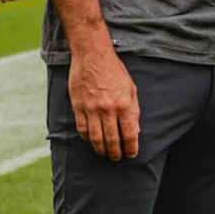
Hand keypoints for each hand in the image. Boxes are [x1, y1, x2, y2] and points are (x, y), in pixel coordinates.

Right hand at [70, 46, 139, 160]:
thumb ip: (134, 111)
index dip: (131, 149)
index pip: (130, 135)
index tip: (131, 154)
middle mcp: (108, 109)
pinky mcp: (78, 106)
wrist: (93, 55)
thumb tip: (135, 131)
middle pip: (112, 140)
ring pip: (96, 138)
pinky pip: (82, 129)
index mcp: (124, 105)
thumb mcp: (131, 89)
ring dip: (101, 149)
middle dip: (116, 153)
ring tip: (105, 153)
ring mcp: (92, 108)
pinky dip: (87, 138)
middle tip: (117, 158)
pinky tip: (91, 141)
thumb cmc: (115, 71)